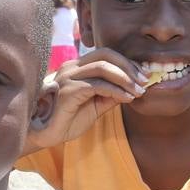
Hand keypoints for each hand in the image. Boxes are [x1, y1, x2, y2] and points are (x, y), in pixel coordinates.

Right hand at [25, 50, 148, 152]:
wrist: (44, 135)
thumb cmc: (66, 120)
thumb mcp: (95, 106)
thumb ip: (110, 95)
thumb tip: (132, 90)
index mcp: (77, 67)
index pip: (106, 55)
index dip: (127, 63)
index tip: (143, 76)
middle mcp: (72, 67)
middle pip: (106, 54)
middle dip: (129, 66)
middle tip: (145, 81)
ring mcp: (68, 77)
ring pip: (103, 67)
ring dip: (125, 78)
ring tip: (138, 91)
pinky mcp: (68, 90)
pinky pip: (97, 85)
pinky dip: (115, 90)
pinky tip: (126, 98)